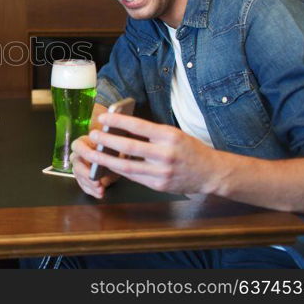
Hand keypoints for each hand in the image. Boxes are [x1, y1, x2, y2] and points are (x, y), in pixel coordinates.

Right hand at [71, 135, 119, 198]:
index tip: (94, 160)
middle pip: (77, 165)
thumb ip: (110, 151)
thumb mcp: (114, 149)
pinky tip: (99, 194)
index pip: (77, 146)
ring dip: (90, 185)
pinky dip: (92, 191)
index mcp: (84, 143)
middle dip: (86, 175)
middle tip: (96, 181)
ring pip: (80, 178)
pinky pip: (84, 186)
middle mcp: (78, 155)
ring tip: (101, 190)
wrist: (117, 159)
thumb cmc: (114, 151)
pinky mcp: (82, 179)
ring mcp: (79, 168)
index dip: (84, 152)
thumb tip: (109, 157)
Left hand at [80, 112, 219, 194]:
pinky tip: (109, 165)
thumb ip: (151, 133)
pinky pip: (134, 177)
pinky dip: (119, 171)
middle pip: (129, 147)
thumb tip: (122, 128)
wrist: (211, 173)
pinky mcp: (159, 185)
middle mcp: (165, 154)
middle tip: (93, 135)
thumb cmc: (189, 149)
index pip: (138, 126)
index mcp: (169, 136)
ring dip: (107, 159)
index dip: (118, 121)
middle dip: (107, 141)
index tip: (103, 117)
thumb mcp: (173, 134)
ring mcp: (162, 172)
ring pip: (127, 166)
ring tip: (93, 153)